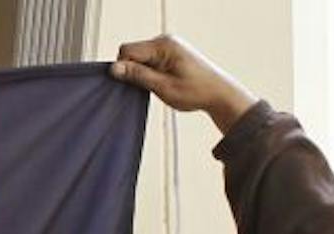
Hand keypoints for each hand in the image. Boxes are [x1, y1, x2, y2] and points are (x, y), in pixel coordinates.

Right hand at [110, 34, 257, 132]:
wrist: (218, 93)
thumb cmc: (195, 91)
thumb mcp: (163, 86)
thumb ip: (138, 75)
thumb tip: (114, 68)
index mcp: (163, 45)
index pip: (127, 50)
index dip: (124, 68)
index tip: (134, 84)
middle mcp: (165, 41)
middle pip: (131, 52)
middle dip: (133, 70)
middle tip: (150, 85)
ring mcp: (167, 45)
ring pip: (138, 57)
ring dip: (141, 72)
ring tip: (158, 84)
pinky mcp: (169, 52)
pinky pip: (147, 59)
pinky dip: (148, 71)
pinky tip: (160, 80)